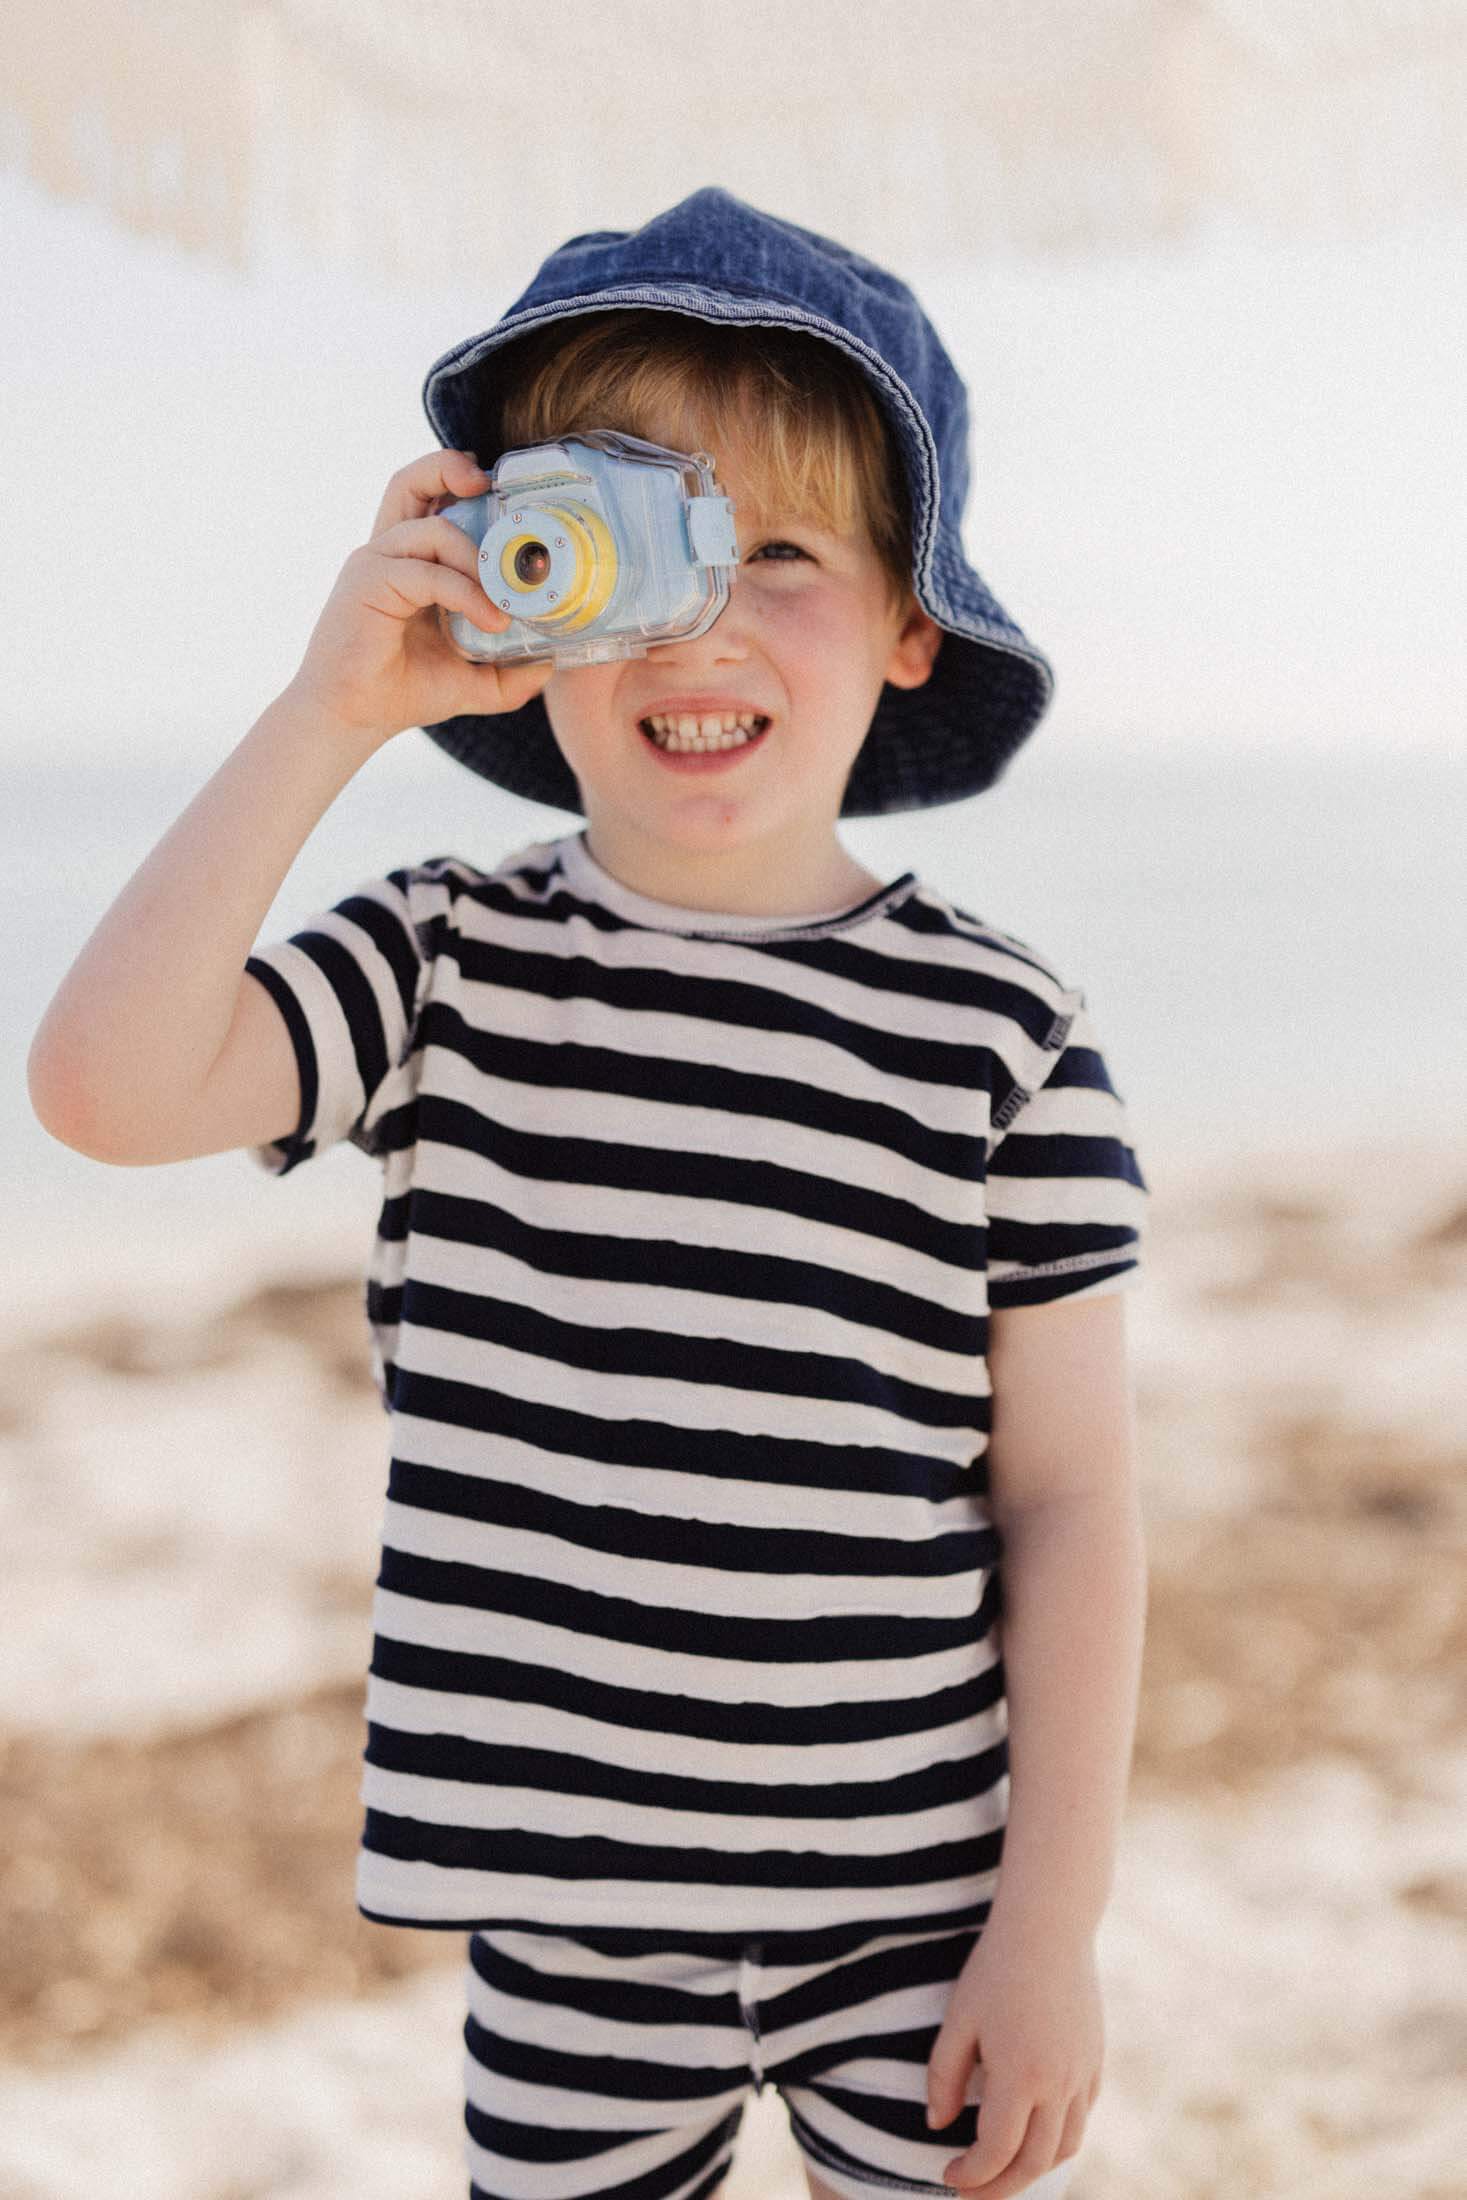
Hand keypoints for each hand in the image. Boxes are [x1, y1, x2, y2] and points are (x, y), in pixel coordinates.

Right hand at [283, 448, 556, 744]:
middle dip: (451, 469)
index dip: (461, 484)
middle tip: (494, 488)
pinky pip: (429, 574)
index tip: (504, 497)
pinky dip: (467, 594)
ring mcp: (375, 563)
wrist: (351, 720)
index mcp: (408, 562)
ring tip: (508, 603)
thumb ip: (508, 670)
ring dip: (480, 560)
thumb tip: (549, 664)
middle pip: (411, 482)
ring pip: (434, 531)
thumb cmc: (400, 692)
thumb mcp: (470, 679)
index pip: (429, 500)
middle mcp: (388, 553)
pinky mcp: (368, 582)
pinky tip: (492, 622)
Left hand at [925, 1913, 1101, 2195]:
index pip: (997, 2152)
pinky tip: (1034, 2135)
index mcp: (1020, 2076)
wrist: (1050, 1926)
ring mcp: (1083, 2074)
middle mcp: (1059, 2084)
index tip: (948, 2175)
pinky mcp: (1096, 2061)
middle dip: (1001, 2189)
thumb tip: (938, 2126)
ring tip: (1002, 2173)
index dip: (971, 2175)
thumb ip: (943, 2077)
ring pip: (1065, 2147)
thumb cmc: (995, 1969)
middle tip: (971, 2193)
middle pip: (1034, 2163)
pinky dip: (1058, 2140)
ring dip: (1033, 2170)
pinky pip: (1081, 2118)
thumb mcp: (958, 2019)